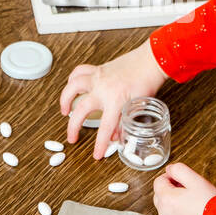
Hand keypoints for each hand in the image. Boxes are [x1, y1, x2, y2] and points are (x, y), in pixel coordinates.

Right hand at [59, 40, 167, 158]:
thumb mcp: (138, 106)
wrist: (150, 60)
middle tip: (72, 138)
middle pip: (82, 110)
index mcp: (116, 100)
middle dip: (74, 127)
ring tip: (64, 111)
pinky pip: (79, 72)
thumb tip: (115, 136)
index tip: (97, 154)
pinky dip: (72, 79)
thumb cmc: (147, 80)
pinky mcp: (98, 69)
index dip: (100, 144)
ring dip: (65, 99)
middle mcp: (103, 88)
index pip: (105, 128)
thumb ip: (125, 122)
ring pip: (73, 87)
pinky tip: (72, 86)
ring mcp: (98, 77)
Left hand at [152, 163, 215, 214]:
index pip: (159, 180)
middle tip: (188, 188)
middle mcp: (164, 213)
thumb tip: (170, 169)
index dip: (171, 176)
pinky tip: (191, 212)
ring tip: (191, 200)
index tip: (182, 179)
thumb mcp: (196, 180)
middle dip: (171, 188)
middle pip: (160, 194)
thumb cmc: (209, 206)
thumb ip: (179, 170)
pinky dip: (177, 213)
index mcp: (166, 199)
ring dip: (174, 201)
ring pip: (165, 207)